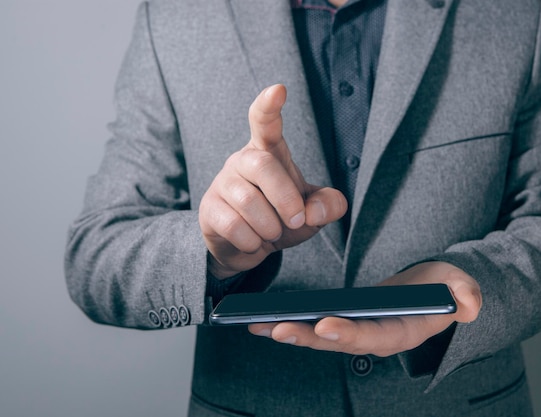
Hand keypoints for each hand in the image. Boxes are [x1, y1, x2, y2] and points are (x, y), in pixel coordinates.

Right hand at [199, 84, 347, 277]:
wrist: (247, 247)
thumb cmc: (281, 218)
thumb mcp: (310, 212)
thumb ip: (326, 206)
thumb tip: (315, 211)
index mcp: (269, 153)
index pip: (265, 122)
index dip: (269, 107)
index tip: (278, 90)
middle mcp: (242, 161)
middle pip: (262, 165)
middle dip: (285, 198)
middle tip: (297, 220)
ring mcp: (222, 183)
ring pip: (248, 201)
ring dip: (270, 226)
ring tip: (272, 233)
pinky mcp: (208, 208)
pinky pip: (233, 225)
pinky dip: (252, 241)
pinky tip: (253, 241)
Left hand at [248, 262, 481, 356]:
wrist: (434, 290)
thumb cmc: (446, 287)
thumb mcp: (462, 286)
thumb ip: (465, 295)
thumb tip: (469, 305)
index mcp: (402, 332)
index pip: (374, 338)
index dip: (350, 334)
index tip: (325, 326)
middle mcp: (376, 338)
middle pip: (337, 343)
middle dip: (306, 337)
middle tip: (276, 329)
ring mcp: (359, 332)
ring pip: (319, 337)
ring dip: (289, 332)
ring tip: (257, 325)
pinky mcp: (346, 323)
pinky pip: (314, 326)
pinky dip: (290, 323)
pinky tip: (264, 320)